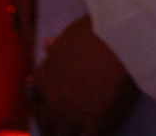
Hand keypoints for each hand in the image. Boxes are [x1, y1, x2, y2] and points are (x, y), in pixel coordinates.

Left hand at [30, 15, 137, 135]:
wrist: (122, 41)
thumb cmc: (96, 31)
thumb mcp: (69, 34)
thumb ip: (57, 48)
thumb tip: (46, 45)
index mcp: (44, 77)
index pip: (34, 97)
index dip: (42, 103)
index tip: (48, 105)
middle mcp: (53, 100)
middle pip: (45, 122)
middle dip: (50, 125)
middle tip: (59, 126)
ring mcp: (72, 115)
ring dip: (64, 135)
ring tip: (74, 133)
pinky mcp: (96, 125)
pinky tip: (92, 133)